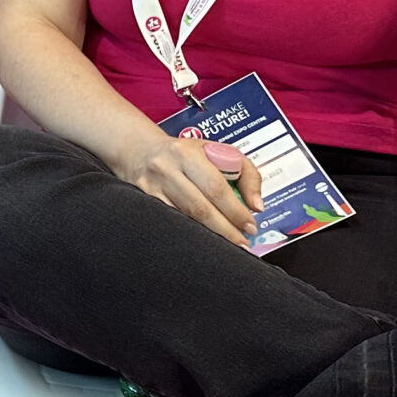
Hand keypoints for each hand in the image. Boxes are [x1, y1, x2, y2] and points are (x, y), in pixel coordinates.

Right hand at [120, 131, 261, 247]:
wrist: (140, 151)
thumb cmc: (184, 153)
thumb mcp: (217, 151)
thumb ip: (246, 174)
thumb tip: (256, 205)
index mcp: (187, 153)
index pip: (216, 187)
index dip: (235, 210)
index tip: (250, 226)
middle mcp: (167, 170)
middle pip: (200, 208)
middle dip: (225, 230)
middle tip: (242, 242)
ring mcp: (152, 189)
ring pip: (184, 220)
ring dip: (209, 236)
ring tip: (228, 246)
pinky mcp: (144, 203)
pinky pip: (170, 224)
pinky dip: (189, 235)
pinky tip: (203, 243)